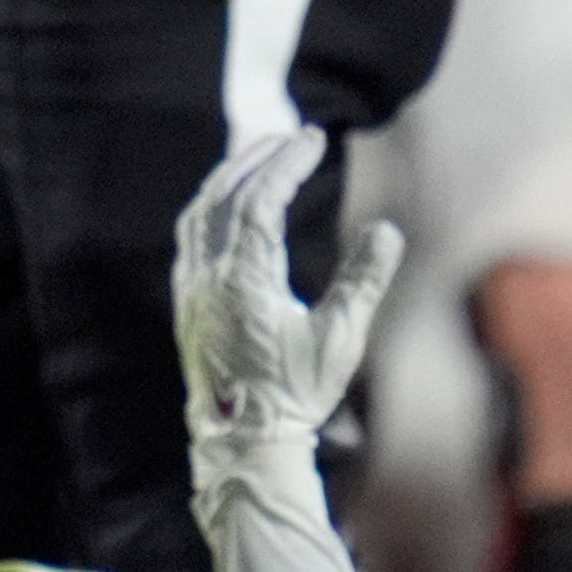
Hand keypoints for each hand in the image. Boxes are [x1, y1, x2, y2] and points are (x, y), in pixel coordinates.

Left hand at [177, 124, 400, 484]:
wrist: (243, 436)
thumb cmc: (296, 391)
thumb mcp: (341, 337)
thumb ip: (363, 280)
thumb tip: (387, 229)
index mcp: (244, 278)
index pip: (260, 201)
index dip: (285, 163)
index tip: (310, 137)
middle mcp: (208, 274)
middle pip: (224, 195)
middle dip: (256, 158)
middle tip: (289, 135)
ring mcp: (190, 285)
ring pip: (200, 212)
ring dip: (229, 178)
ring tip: (261, 157)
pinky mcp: (184, 299)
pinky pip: (191, 235)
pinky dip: (211, 206)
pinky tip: (230, 204)